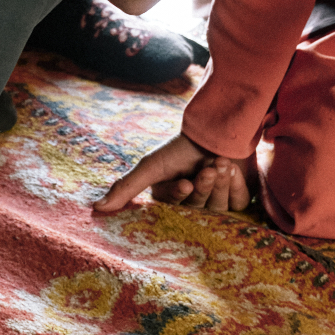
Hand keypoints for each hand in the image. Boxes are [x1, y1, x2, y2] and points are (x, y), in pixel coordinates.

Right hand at [94, 131, 258, 213]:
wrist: (217, 125)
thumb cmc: (180, 147)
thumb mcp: (151, 166)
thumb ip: (126, 187)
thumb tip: (95, 209)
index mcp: (172, 198)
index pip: (176, 207)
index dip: (182, 195)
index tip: (186, 182)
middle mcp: (193, 202)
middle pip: (199, 208)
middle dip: (204, 186)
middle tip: (209, 167)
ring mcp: (216, 200)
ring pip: (219, 207)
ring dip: (222, 183)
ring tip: (221, 163)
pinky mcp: (237, 195)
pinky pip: (238, 202)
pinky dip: (237, 184)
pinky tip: (233, 168)